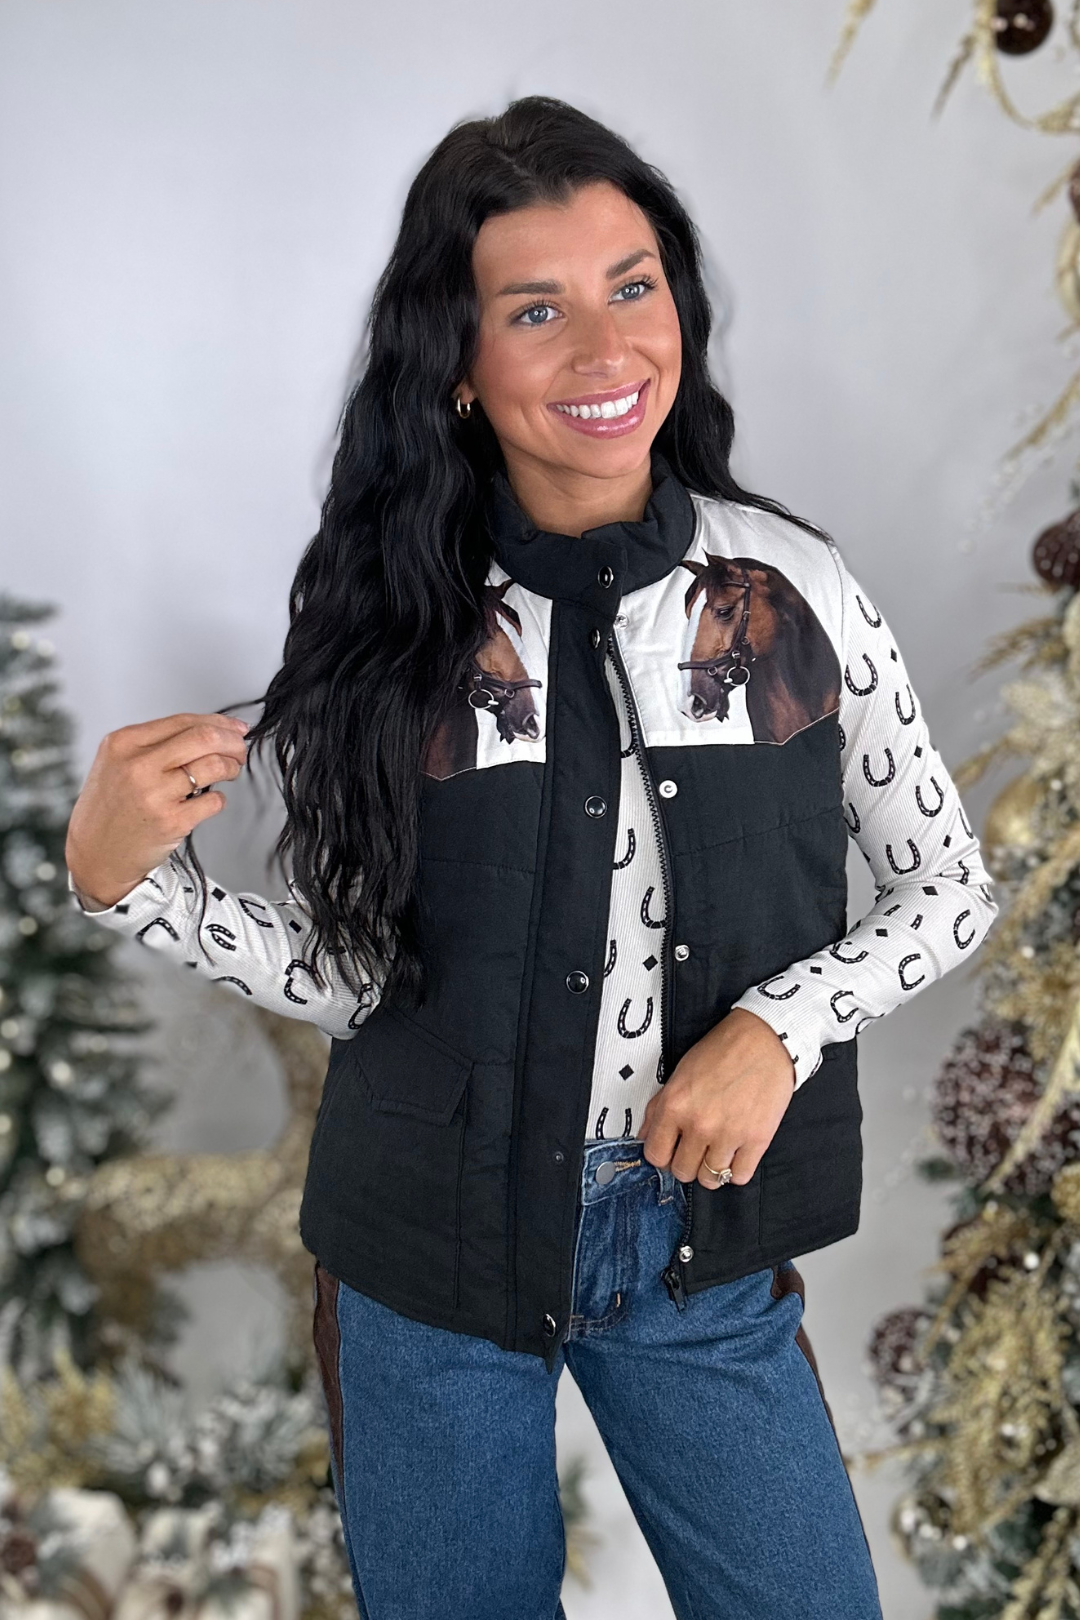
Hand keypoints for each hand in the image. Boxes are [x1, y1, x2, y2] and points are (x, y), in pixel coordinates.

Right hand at [65, 712, 249, 908]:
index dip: (218, 723)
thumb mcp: (117, 764)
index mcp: (123, 743)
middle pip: (204, 738)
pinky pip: (214, 801)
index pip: (184, 721)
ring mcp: (154, 794)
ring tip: (229, 772)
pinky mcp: (171, 822)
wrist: (95, 855)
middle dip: (232, 742)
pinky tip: (209, 801)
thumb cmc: (110, 809)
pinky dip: (219, 798)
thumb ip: (155, 744)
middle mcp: (137, 766)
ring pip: (214, 765)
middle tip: (239, 750)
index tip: (235, 729)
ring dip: (231, 767)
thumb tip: (210, 730)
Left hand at [641, 1007, 795, 1188]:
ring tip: (716, 1152)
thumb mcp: (680, 1073)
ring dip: (711, 1169)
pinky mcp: (757, 1140)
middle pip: (682, 1171)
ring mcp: (729, 1134)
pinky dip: (736, 1170)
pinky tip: (736, 1153)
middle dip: (686, 1163)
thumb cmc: (724, 1050)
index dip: (661, 1155)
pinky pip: (739, 1177)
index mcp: (676, 1105)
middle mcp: (699, 1124)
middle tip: (695, 1150)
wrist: (764, 1039)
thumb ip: (659, 1107)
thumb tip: (647, 1135)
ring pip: (709, 1179)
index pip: (655, 1155)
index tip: (669, 1151)